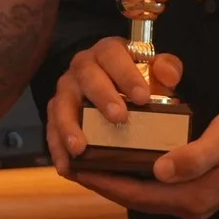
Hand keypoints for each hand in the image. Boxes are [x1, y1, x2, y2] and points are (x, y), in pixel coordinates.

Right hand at [45, 39, 181, 170]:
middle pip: (87, 76)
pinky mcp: (56, 111)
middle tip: (118, 118)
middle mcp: (83, 66)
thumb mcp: (155, 72)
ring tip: (80, 148)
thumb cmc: (137, 81)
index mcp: (108, 52)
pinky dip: (57, 147)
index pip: (114, 55)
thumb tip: (168, 75)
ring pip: (62, 103)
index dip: (127, 74)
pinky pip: (51, 128)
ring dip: (70, 126)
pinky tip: (67, 166)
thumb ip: (166, 69)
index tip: (143, 97)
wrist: (116, 90)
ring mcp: (67, 89)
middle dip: (102, 97)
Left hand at [74, 103, 218, 218]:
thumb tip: (159, 171)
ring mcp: (193, 201)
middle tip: (71, 167)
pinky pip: (155, 188)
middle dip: (103, 184)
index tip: (76, 170)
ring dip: (116, 181)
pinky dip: (134, 176)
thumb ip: (193, 157)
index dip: (104, 183)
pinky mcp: (196, 190)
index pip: (136, 194)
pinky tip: (122, 162)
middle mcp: (190, 206)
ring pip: (144, 194)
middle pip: (135, 198)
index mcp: (192, 197)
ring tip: (88, 165)